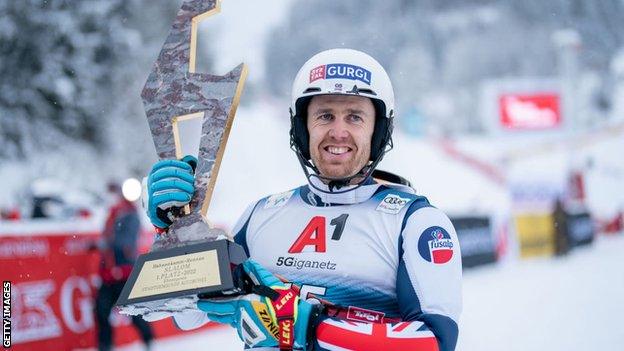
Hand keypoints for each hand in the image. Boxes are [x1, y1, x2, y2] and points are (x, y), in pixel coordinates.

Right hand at [144, 155, 196, 228]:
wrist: (158, 217)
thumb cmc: (167, 198)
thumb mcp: (169, 185)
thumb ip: (177, 174)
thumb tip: (191, 160)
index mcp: (152, 175)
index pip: (163, 165)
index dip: (177, 164)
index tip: (189, 168)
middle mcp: (148, 182)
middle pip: (167, 173)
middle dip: (182, 175)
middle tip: (192, 180)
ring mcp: (148, 192)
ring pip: (167, 184)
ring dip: (182, 186)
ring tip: (191, 190)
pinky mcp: (151, 203)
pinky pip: (166, 196)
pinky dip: (178, 196)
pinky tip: (186, 197)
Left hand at [197, 260, 319, 349]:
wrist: (291, 323)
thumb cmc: (281, 304)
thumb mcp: (270, 284)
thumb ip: (258, 272)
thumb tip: (249, 263)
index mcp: (242, 305)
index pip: (219, 304)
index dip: (208, 303)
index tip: (200, 302)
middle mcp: (240, 318)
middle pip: (222, 315)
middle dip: (213, 312)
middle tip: (205, 309)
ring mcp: (246, 329)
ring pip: (232, 322)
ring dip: (226, 318)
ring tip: (220, 315)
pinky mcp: (253, 337)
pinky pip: (243, 330)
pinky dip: (240, 324)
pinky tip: (241, 322)